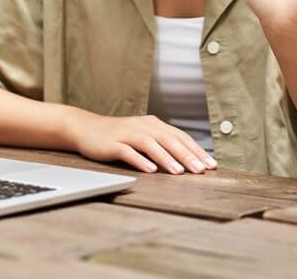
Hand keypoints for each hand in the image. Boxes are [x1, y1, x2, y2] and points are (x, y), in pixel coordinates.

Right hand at [66, 111, 216, 173]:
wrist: (85, 128)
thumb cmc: (118, 136)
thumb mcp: (142, 136)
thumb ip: (162, 144)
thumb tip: (186, 160)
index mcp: (153, 124)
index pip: (180, 136)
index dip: (196, 150)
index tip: (211, 164)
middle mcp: (142, 127)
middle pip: (168, 140)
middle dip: (186, 155)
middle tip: (201, 170)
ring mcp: (127, 134)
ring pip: (150, 145)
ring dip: (166, 158)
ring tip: (179, 172)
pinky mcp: (112, 144)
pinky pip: (128, 152)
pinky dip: (140, 160)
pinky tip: (150, 169)